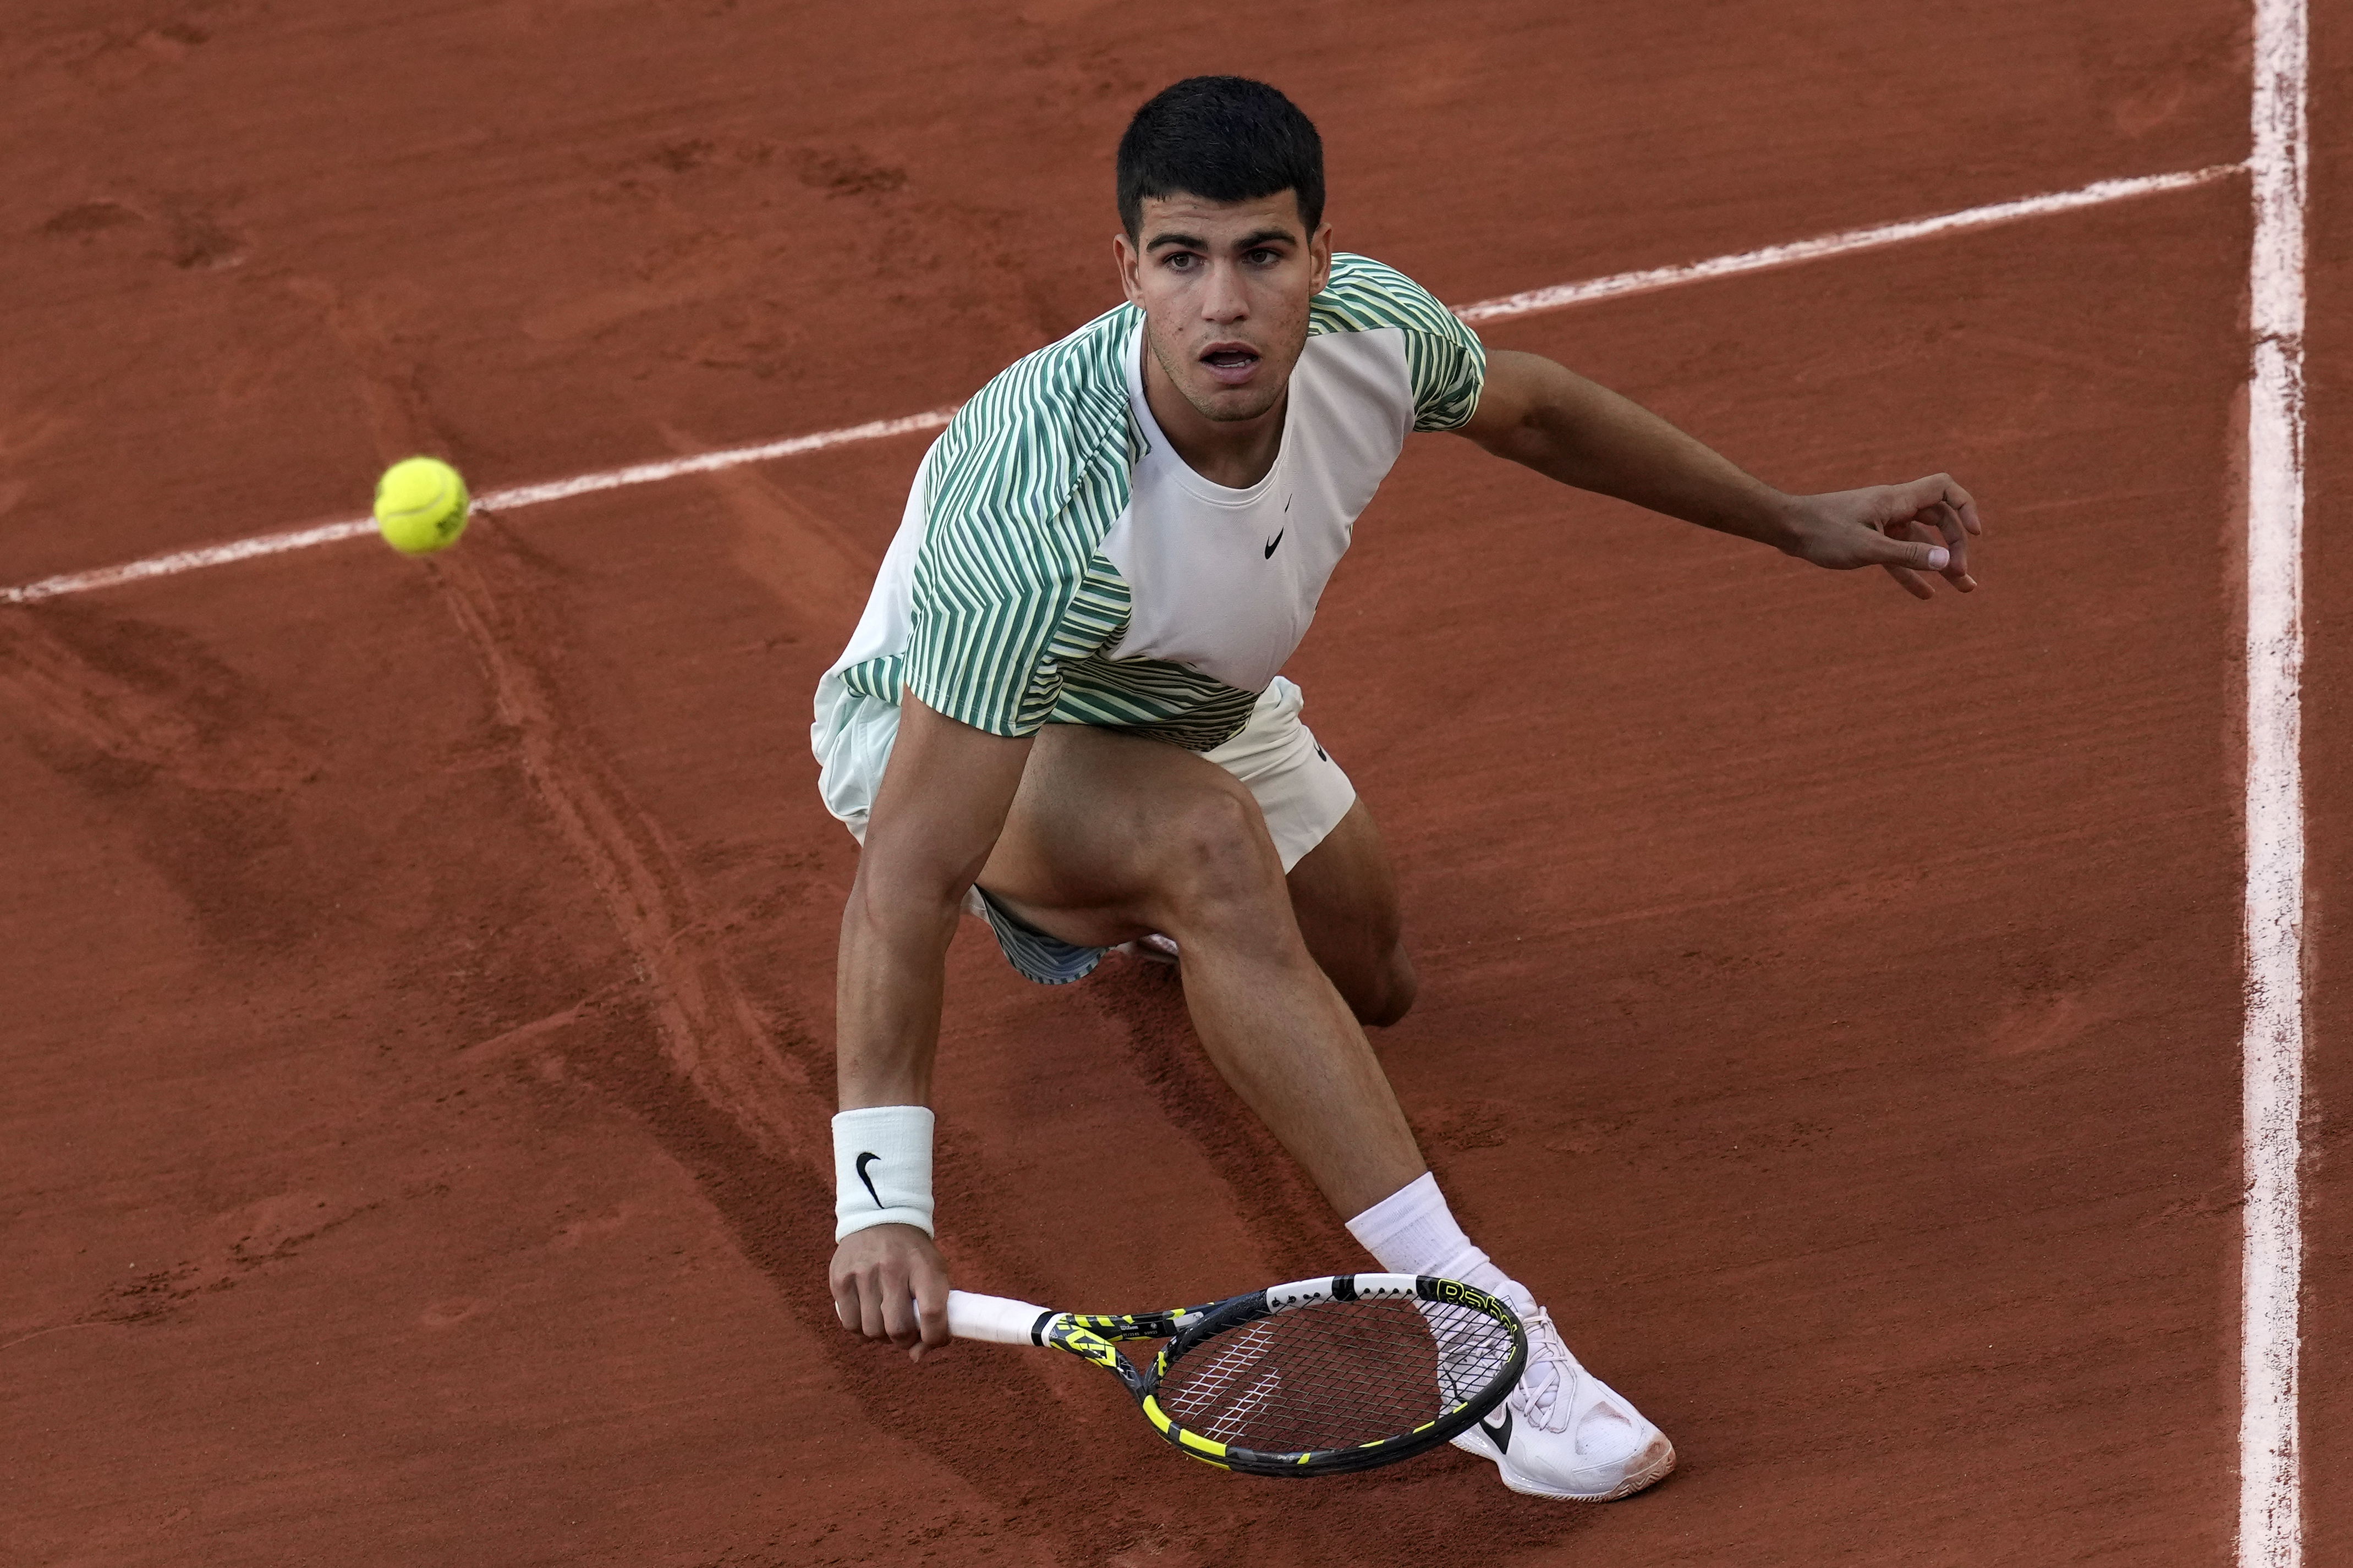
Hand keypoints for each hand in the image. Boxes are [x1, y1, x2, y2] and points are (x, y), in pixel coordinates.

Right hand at [830, 1222, 950, 1361]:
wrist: (880, 1218)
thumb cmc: (913, 1256)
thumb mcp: (933, 1273)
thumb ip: (935, 1315)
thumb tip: (916, 1358)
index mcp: (923, 1266)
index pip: (932, 1313)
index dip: (935, 1337)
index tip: (935, 1339)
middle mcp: (891, 1268)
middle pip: (898, 1329)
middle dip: (905, 1341)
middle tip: (906, 1333)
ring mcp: (862, 1272)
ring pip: (872, 1332)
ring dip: (881, 1337)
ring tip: (886, 1321)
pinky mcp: (839, 1278)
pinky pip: (850, 1325)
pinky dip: (861, 1330)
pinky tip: (869, 1317)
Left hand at [1781, 474, 1981, 599]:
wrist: (1786, 528)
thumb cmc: (1822, 532)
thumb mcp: (1867, 548)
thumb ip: (1908, 555)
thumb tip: (1947, 562)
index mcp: (1897, 500)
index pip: (1944, 489)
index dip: (1965, 507)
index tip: (1976, 533)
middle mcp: (1894, 507)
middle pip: (1939, 519)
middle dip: (1955, 545)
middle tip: (1961, 575)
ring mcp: (1882, 522)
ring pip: (1921, 541)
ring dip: (1941, 563)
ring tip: (1963, 589)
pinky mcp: (1869, 538)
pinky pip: (1898, 555)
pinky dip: (1912, 572)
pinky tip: (1926, 594)